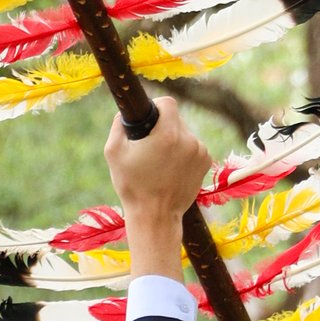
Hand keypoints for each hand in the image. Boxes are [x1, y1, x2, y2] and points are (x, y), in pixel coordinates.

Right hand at [105, 95, 209, 276]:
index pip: (168, 103)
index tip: (150, 118)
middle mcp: (189, 140)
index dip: (157, 107)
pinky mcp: (206, 163)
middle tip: (150, 146)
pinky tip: (172, 169)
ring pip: (185, 134)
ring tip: (160, 162)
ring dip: (174, 141)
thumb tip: (125, 112)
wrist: (156, 217)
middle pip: (176, 119)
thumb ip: (119, 124)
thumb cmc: (132, 186)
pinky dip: (183, 153)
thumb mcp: (113, 152)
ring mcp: (200, 152)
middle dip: (163, 127)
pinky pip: (193, 147)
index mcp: (168, 134)